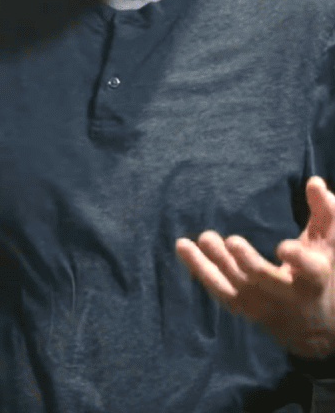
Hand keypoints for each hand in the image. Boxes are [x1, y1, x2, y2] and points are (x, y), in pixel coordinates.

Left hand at [176, 176, 334, 358]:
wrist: (313, 322)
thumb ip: (327, 211)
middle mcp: (288, 295)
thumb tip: (314, 182)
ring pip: (235, 288)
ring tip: (200, 238)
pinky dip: (200, 270)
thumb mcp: (329, 242)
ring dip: (213, 264)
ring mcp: (263, 305)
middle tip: (232, 240)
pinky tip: (184, 247)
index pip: (311, 271)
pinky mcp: (244, 308)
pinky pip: (219, 291)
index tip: (284, 246)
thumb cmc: (321, 268)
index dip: (299, 260)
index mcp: (314, 278)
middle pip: (265, 282)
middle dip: (248, 263)